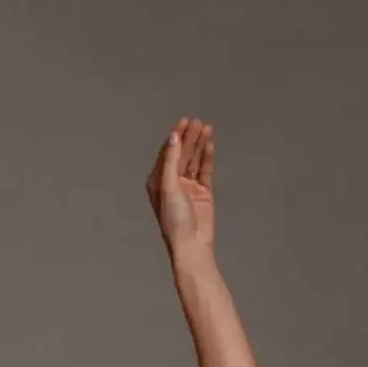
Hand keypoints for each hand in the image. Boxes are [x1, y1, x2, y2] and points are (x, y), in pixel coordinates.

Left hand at [146, 117, 214, 256]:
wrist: (192, 245)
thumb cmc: (175, 221)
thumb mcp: (169, 188)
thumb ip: (171, 161)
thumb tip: (173, 138)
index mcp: (158, 183)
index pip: (167, 154)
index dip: (175, 137)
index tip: (183, 121)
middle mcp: (172, 183)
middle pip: (181, 154)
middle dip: (189, 138)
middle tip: (197, 122)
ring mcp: (189, 187)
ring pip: (194, 160)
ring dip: (199, 144)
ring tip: (207, 127)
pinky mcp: (203, 192)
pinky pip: (205, 170)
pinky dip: (207, 157)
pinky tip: (209, 144)